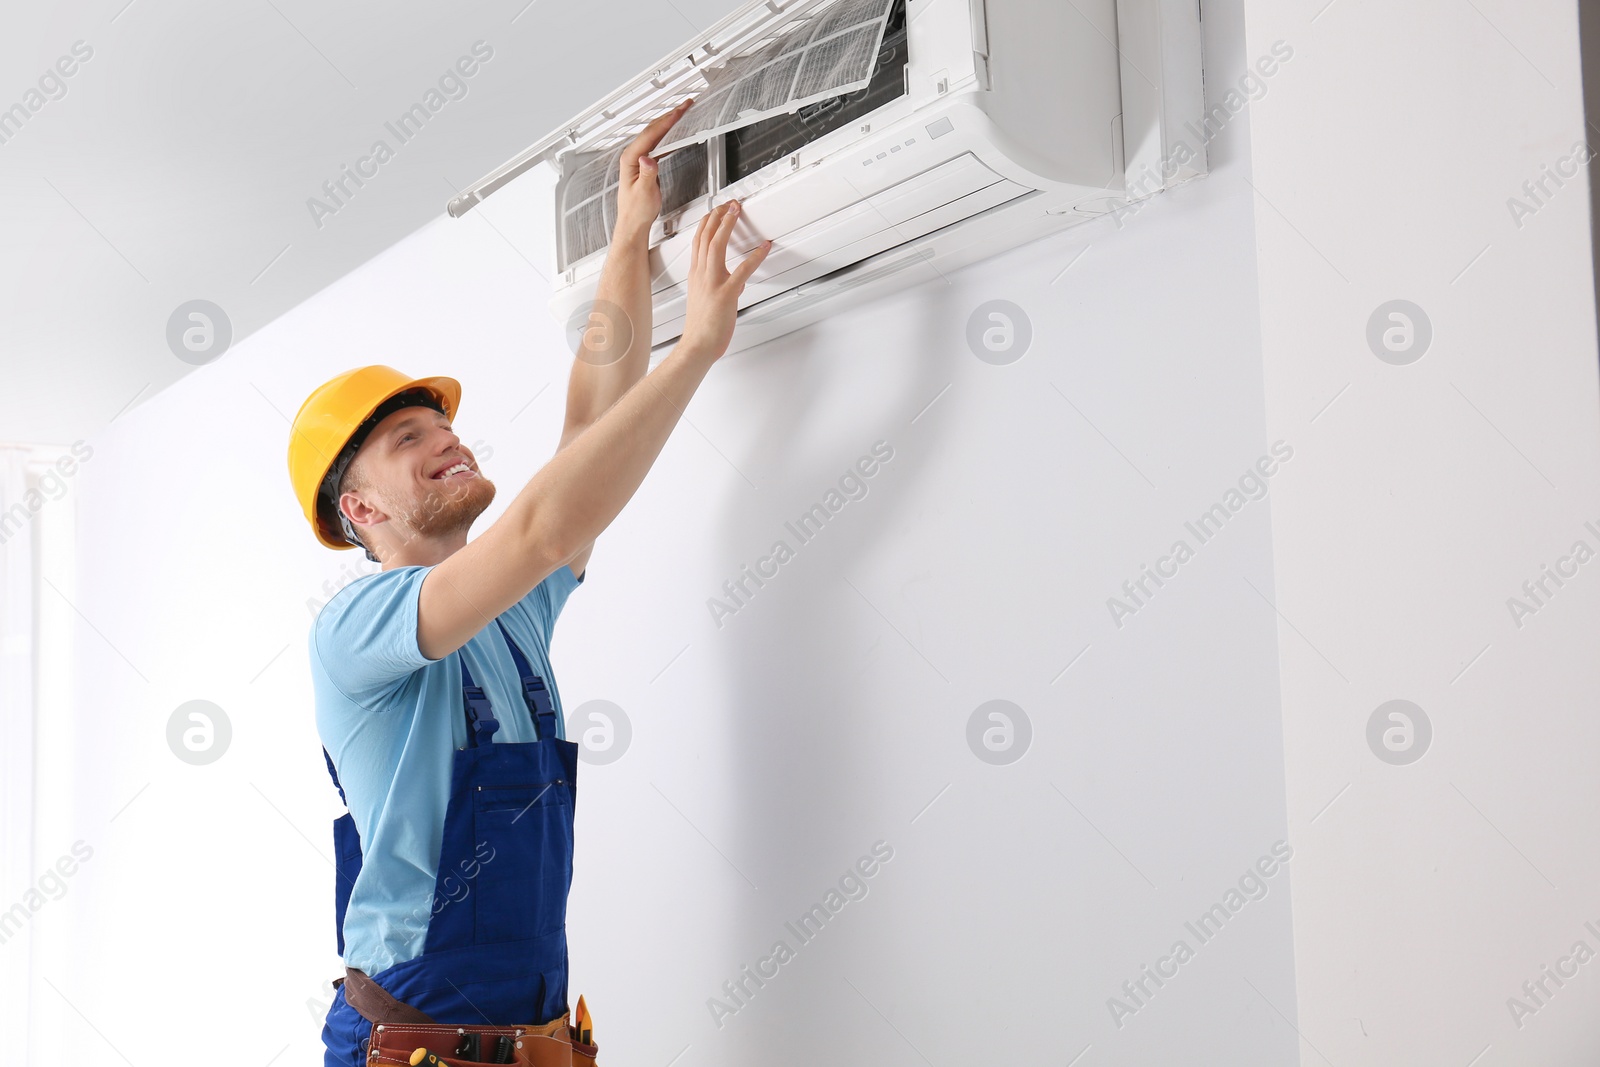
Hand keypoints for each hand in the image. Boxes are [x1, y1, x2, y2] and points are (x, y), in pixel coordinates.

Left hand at [613, 97, 694, 239]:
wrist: (633, 223)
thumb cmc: (636, 211)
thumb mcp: (644, 193)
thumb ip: (647, 175)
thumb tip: (648, 159)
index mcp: (630, 160)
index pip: (651, 134)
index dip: (666, 121)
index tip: (678, 111)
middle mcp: (632, 157)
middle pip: (653, 129)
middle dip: (670, 115)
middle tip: (685, 105)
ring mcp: (637, 159)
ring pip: (655, 134)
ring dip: (669, 122)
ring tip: (681, 112)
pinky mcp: (644, 165)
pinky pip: (657, 143)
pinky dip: (667, 134)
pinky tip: (673, 131)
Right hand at [680, 199, 771, 358]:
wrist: (697, 345)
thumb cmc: (701, 327)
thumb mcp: (707, 301)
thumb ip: (720, 288)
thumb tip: (737, 282)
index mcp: (696, 275)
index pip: (699, 241)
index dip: (708, 222)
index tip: (716, 211)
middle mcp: (701, 274)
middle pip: (705, 236)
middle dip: (717, 216)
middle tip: (728, 204)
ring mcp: (712, 282)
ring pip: (716, 246)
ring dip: (727, 225)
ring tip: (736, 211)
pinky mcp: (726, 294)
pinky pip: (742, 271)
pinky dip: (755, 257)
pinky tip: (764, 247)